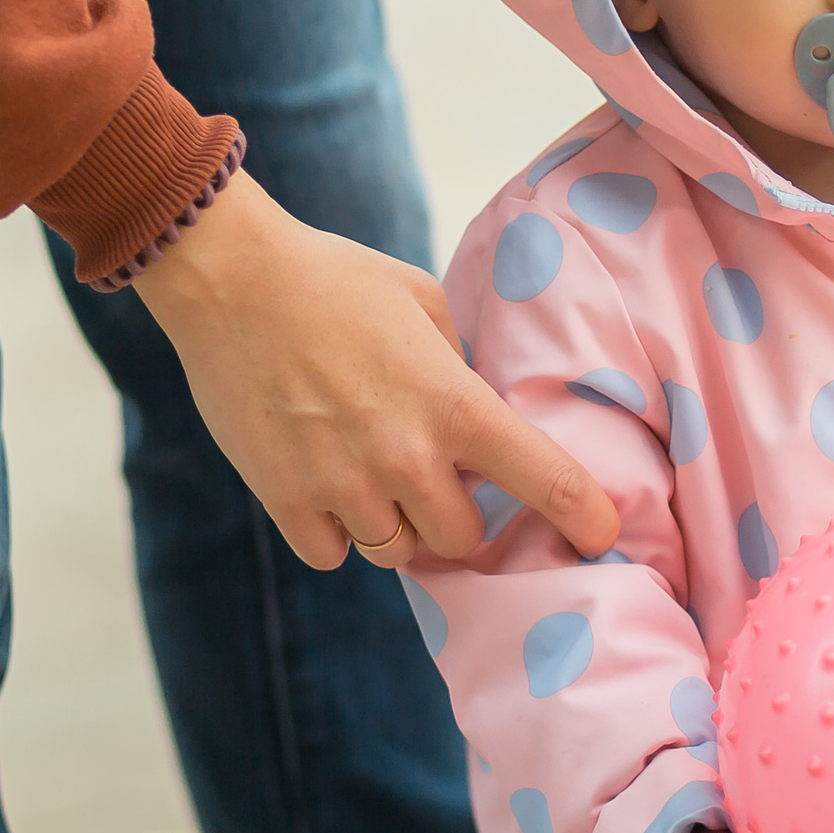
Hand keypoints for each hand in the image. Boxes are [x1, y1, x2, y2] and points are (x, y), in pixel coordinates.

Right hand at [133, 170, 619, 569]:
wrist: (231, 279)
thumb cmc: (335, 279)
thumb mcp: (425, 304)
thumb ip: (459, 365)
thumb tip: (476, 403)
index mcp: (456, 403)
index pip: (547, 479)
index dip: (585, 517)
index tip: (603, 537)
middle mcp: (407, 455)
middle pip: (462, 542)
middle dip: (456, 519)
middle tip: (436, 482)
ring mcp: (344, 484)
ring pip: (396, 553)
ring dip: (394, 525)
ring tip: (372, 476)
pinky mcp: (285, 498)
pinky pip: (333, 554)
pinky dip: (335, 532)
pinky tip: (326, 487)